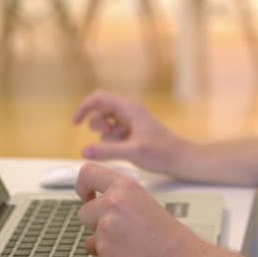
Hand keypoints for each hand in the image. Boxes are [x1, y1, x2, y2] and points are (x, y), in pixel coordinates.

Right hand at [72, 90, 187, 173]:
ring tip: (122, 148)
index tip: (76, 124)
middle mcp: (129, 111)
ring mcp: (131, 122)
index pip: (99, 98)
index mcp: (129, 108)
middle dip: (98, 126)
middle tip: (110, 139)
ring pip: (106, 124)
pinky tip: (126, 152)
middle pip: (100, 110)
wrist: (181, 159)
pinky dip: (113, 143)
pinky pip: (114, 134)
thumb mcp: (132, 152)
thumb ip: (106, 151)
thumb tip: (83, 151)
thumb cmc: (162, 153)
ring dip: (106, 137)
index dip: (84, 108)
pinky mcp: (133, 132)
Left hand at [75, 163, 213, 256]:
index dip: (82, 185)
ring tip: (131, 245)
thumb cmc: (168, 237)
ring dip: (104, 243)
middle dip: (95, 223)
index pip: (87, 173)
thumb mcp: (144, 204)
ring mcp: (106, 229)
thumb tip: (95, 206)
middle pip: (84, 212)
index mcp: (125, 187)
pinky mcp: (104, 252)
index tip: (86, 195)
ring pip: (91, 237)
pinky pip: (98, 255)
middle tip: (119, 230)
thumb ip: (119, 200)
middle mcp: (113, 204)